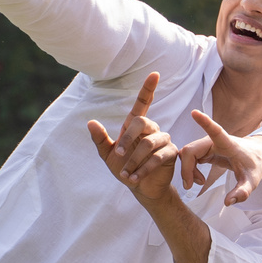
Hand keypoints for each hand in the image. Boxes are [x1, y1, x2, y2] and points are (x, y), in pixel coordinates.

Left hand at [88, 72, 177, 201]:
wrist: (141, 188)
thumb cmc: (125, 169)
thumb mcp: (108, 155)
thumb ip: (100, 139)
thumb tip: (91, 122)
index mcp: (136, 126)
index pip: (143, 104)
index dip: (148, 89)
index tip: (154, 74)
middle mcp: (152, 130)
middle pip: (142, 122)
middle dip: (127, 139)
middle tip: (117, 154)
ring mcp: (163, 140)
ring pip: (148, 143)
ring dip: (133, 160)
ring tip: (125, 174)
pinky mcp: (171, 154)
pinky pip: (157, 158)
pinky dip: (142, 169)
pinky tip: (133, 178)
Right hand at [176, 111, 261, 205]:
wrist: (256, 155)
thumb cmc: (255, 165)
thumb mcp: (252, 181)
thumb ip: (242, 192)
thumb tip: (228, 202)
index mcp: (229, 144)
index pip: (216, 131)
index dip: (205, 122)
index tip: (195, 112)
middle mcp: (215, 141)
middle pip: (191, 150)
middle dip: (187, 169)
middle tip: (191, 186)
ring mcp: (208, 144)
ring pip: (187, 153)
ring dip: (188, 170)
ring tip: (199, 182)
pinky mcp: (205, 149)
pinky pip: (189, 157)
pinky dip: (190, 169)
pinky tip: (199, 179)